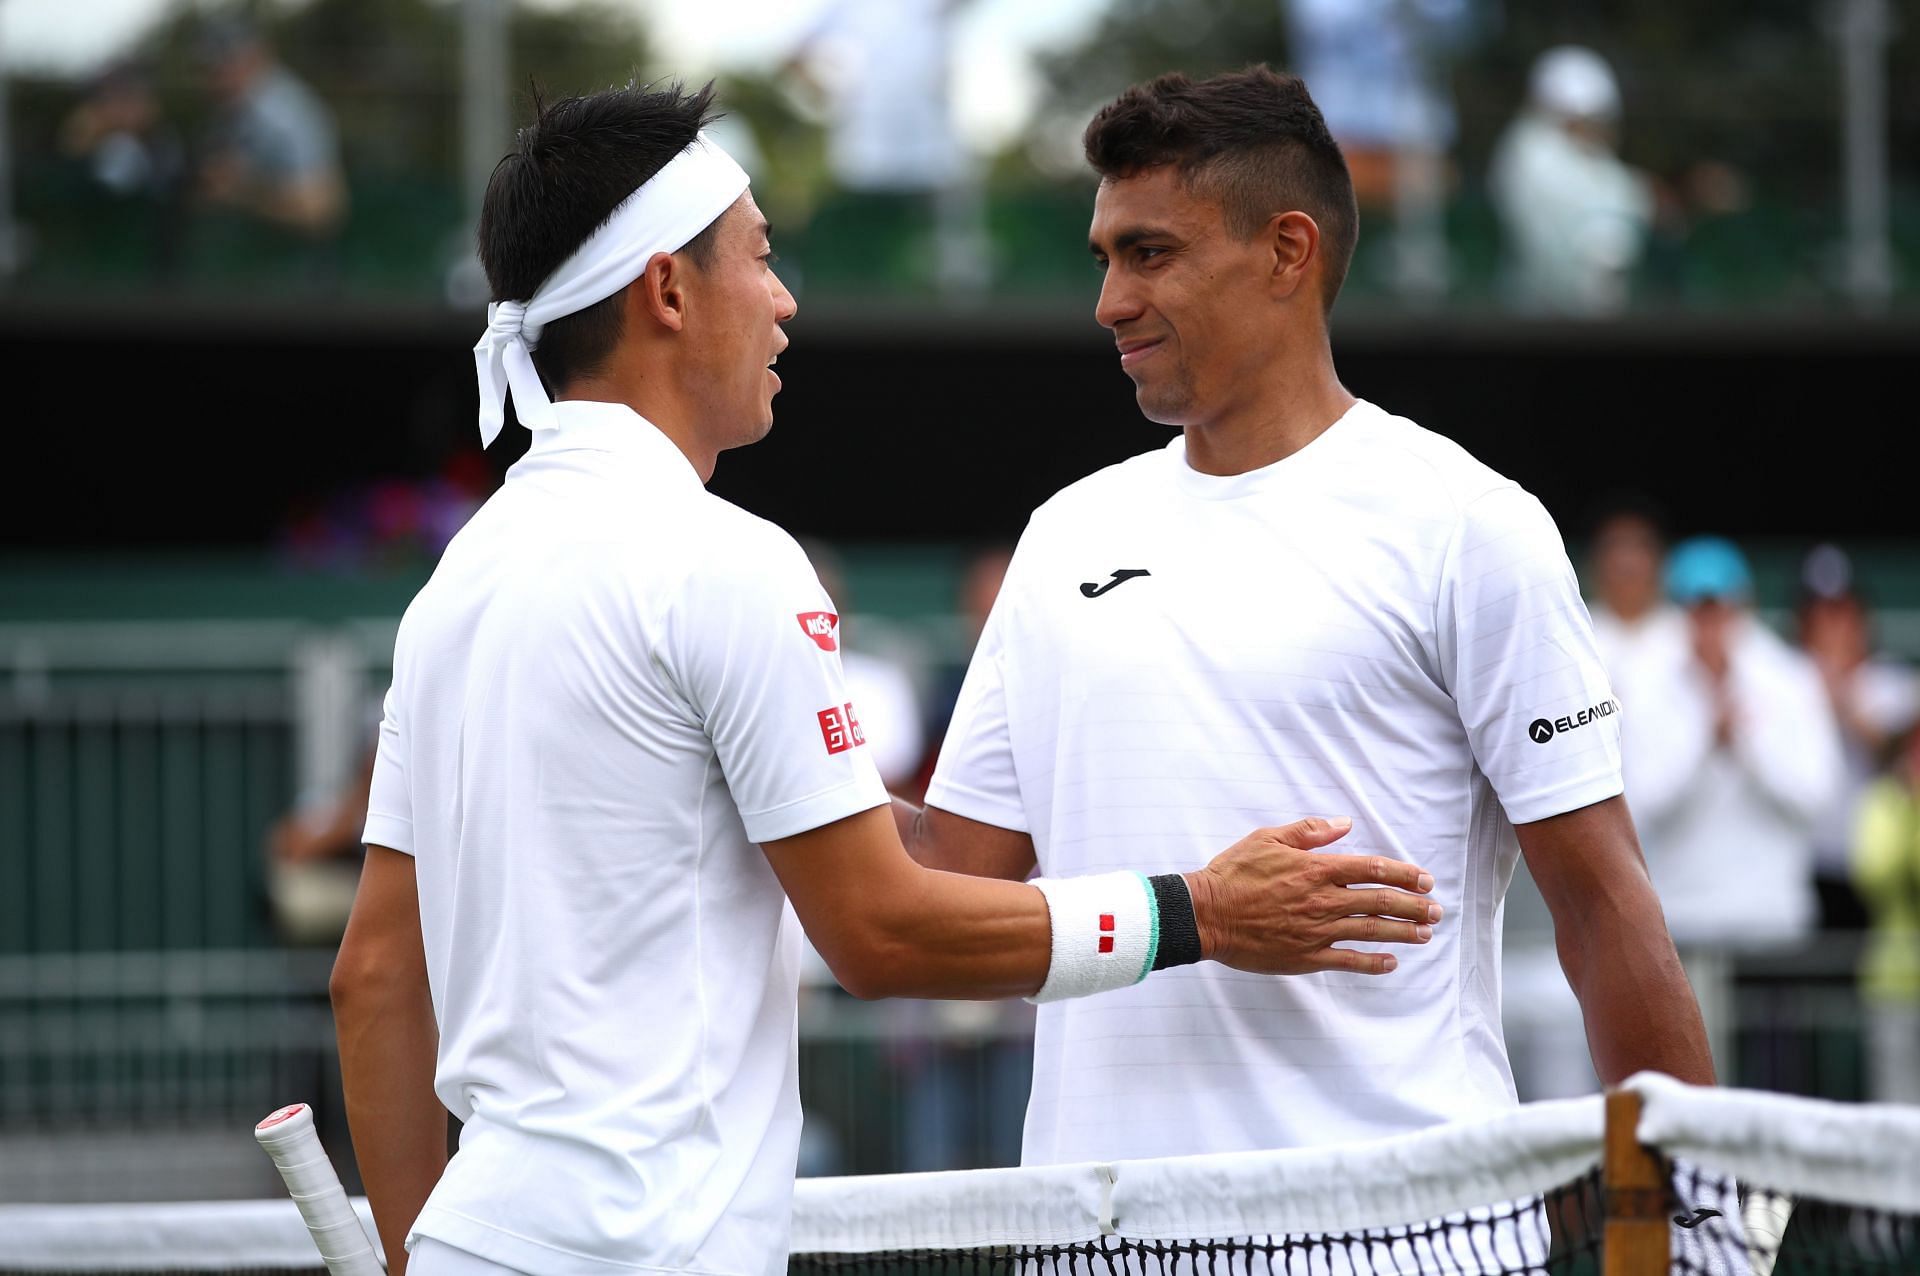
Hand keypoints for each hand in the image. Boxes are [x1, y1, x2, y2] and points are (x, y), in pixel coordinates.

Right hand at [1185, 817, 1439, 975]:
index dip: (1403, 874)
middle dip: (1414, 905)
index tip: (1424, 879)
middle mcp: (1323, 900)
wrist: (1206, 914)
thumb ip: (1309, 831)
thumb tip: (1343, 823)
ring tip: (1425, 934)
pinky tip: (1391, 963)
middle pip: (1380, 902)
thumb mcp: (1268, 838)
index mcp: (1316, 869)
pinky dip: (1372, 963)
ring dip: (1403, 932)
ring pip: (1371, 931)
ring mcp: (1317, 931)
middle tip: (1435, 910)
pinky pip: (1348, 960)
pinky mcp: (1306, 956)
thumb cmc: (1233, 874)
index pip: (1372, 869)